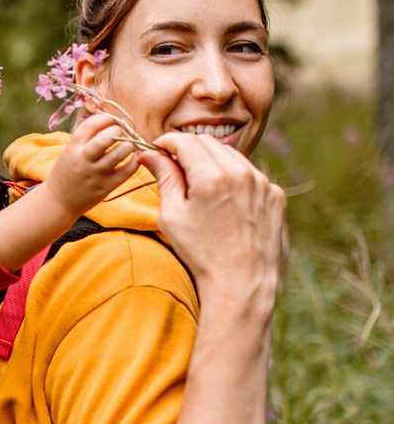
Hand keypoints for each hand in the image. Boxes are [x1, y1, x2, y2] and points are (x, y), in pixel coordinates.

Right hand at [44, 112, 137, 218]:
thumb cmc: (66, 173)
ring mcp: (96, 174)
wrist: (58, 202)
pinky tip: (134, 158)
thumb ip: (85, 138)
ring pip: (120, 152)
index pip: (91, 125)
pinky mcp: (106, 186)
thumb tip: (109, 122)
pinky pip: (127, 170)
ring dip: (129, 145)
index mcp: (73, 148)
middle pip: (107, 137)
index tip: (110, 121)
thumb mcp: (69, 152)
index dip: (105, 118)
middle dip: (118, 130)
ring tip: (129, 145)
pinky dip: (135, 161)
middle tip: (121, 132)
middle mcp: (84, 160)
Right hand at [138, 133, 284, 307]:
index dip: (167, 142)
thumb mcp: (172, 216)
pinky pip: (249, 173)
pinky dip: (232, 177)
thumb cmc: (201, 252)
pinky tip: (223, 200)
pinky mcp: (274, 194)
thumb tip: (149, 154)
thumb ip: (164, 177)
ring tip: (198, 185)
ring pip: (230, 155)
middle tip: (173, 167)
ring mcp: (263, 182)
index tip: (157, 150)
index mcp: (212, 177)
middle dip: (187, 149)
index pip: (185, 141)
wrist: (241, 282)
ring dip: (211, 161)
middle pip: (208, 143)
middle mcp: (241, 173)